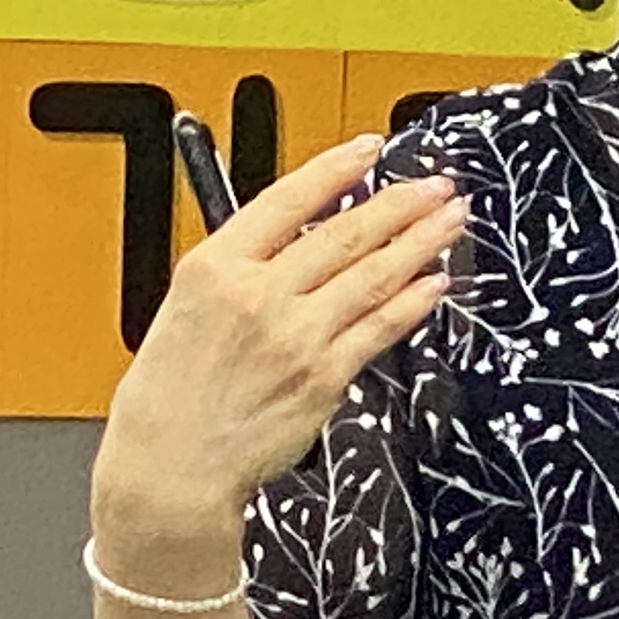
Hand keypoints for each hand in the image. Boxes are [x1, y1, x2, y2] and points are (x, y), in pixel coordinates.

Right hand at [91, 136, 465, 559]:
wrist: (170, 468)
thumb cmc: (168, 396)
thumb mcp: (184, 308)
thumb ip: (239, 268)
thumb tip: (294, 236)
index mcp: (214, 267)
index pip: (287, 199)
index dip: (336, 170)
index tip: (368, 150)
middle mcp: (257, 295)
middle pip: (344, 233)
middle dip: (400, 203)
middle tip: (435, 185)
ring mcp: (296, 336)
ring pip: (373, 275)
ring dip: (420, 242)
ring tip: (450, 219)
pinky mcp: (324, 377)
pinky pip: (380, 328)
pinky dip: (413, 302)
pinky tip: (435, 283)